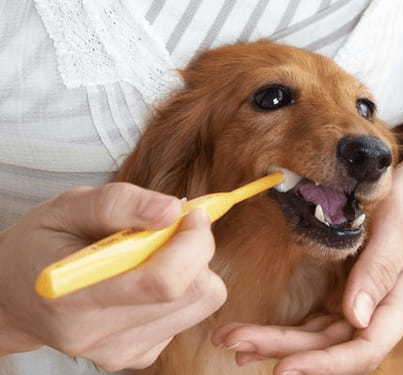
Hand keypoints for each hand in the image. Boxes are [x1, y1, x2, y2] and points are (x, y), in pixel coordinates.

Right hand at [0, 183, 226, 370]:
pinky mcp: (138, 357)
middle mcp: (98, 336)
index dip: (193, 242)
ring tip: (155, 253)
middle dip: (197, 250)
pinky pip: (189, 316)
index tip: (191, 214)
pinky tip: (148, 279)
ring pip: (202, 303)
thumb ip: (120, 203)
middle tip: (173, 228)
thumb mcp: (67, 207)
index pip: (163, 282)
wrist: (15, 297)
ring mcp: (120, 353)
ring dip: (193, 269)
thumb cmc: (42, 244)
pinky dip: (182, 290)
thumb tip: (173, 209)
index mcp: (74, 297)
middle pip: (194, 293)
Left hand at [211, 106, 402, 373]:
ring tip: (236, 341)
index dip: (325, 364)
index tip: (284, 368)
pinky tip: (261, 331)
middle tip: (237, 346)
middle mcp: (385, 309)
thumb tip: (356, 317)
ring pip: (322, 337)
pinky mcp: (351, 292)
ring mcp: (367, 303)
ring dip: (281, 341)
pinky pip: (319, 320)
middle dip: (286, 350)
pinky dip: (291, 328)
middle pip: (335, 346)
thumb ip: (381, 268)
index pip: (366, 347)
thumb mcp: (402, 222)